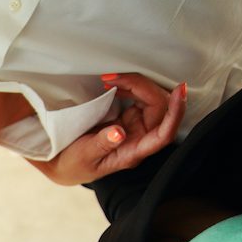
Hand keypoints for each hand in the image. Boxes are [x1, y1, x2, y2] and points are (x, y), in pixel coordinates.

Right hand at [30, 74, 186, 185]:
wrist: (62, 163)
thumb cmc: (73, 164)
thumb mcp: (84, 156)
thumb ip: (102, 144)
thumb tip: (119, 132)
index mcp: (133, 152)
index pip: (164, 134)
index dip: (175, 113)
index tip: (179, 91)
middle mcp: (140, 139)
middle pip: (159, 109)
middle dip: (143, 87)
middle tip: (114, 77)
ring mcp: (136, 127)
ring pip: (151, 100)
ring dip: (136, 84)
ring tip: (110, 78)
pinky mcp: (129, 119)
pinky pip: (139, 98)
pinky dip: (130, 86)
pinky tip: (114, 83)